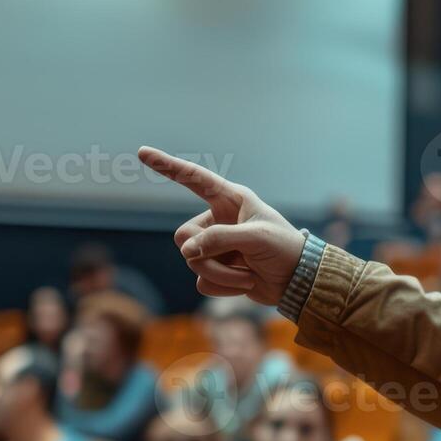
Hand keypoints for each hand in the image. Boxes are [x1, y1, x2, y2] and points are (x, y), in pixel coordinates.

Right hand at [140, 147, 306, 303]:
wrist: (297, 282)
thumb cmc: (284, 249)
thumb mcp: (256, 238)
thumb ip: (221, 239)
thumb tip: (188, 251)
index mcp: (231, 200)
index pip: (194, 179)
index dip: (167, 166)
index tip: (142, 153)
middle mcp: (219, 220)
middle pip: (183, 235)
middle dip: (206, 255)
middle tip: (239, 261)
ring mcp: (215, 246)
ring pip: (191, 261)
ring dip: (221, 274)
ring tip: (248, 275)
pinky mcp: (216, 270)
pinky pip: (202, 282)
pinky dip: (223, 287)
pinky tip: (245, 284)